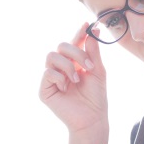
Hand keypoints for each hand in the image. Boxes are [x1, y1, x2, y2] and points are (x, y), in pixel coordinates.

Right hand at [39, 23, 109, 143]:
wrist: (92, 119)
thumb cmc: (96, 98)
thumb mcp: (98, 72)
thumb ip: (93, 52)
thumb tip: (92, 31)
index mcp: (74, 62)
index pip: (74, 43)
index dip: (79, 33)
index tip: (87, 25)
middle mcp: (61, 67)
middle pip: (61, 46)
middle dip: (76, 52)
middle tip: (88, 65)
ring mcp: (52, 78)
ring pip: (51, 56)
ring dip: (67, 65)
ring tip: (76, 79)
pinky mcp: (45, 89)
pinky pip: (47, 73)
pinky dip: (58, 77)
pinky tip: (66, 87)